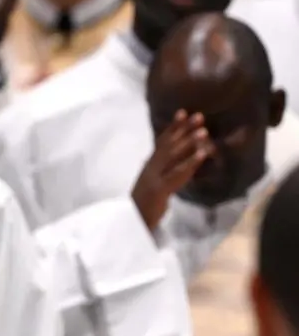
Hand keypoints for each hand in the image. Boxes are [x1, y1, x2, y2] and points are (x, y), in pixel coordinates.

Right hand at [131, 110, 213, 229]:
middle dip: (183, 130)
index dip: (172, 128)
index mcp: (149, 167)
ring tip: (204, 131)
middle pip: (168, 145)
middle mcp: (150, 168)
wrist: (131, 223)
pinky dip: (190, 162)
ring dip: (189, 142)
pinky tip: (203, 154)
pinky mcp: (158, 189)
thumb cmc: (142, 207)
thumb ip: (162, 174)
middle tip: (199, 116)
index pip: (161, 143)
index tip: (182, 113)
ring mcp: (153, 177)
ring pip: (172, 156)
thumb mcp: (153, 186)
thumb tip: (176, 163)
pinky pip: (177, 173)